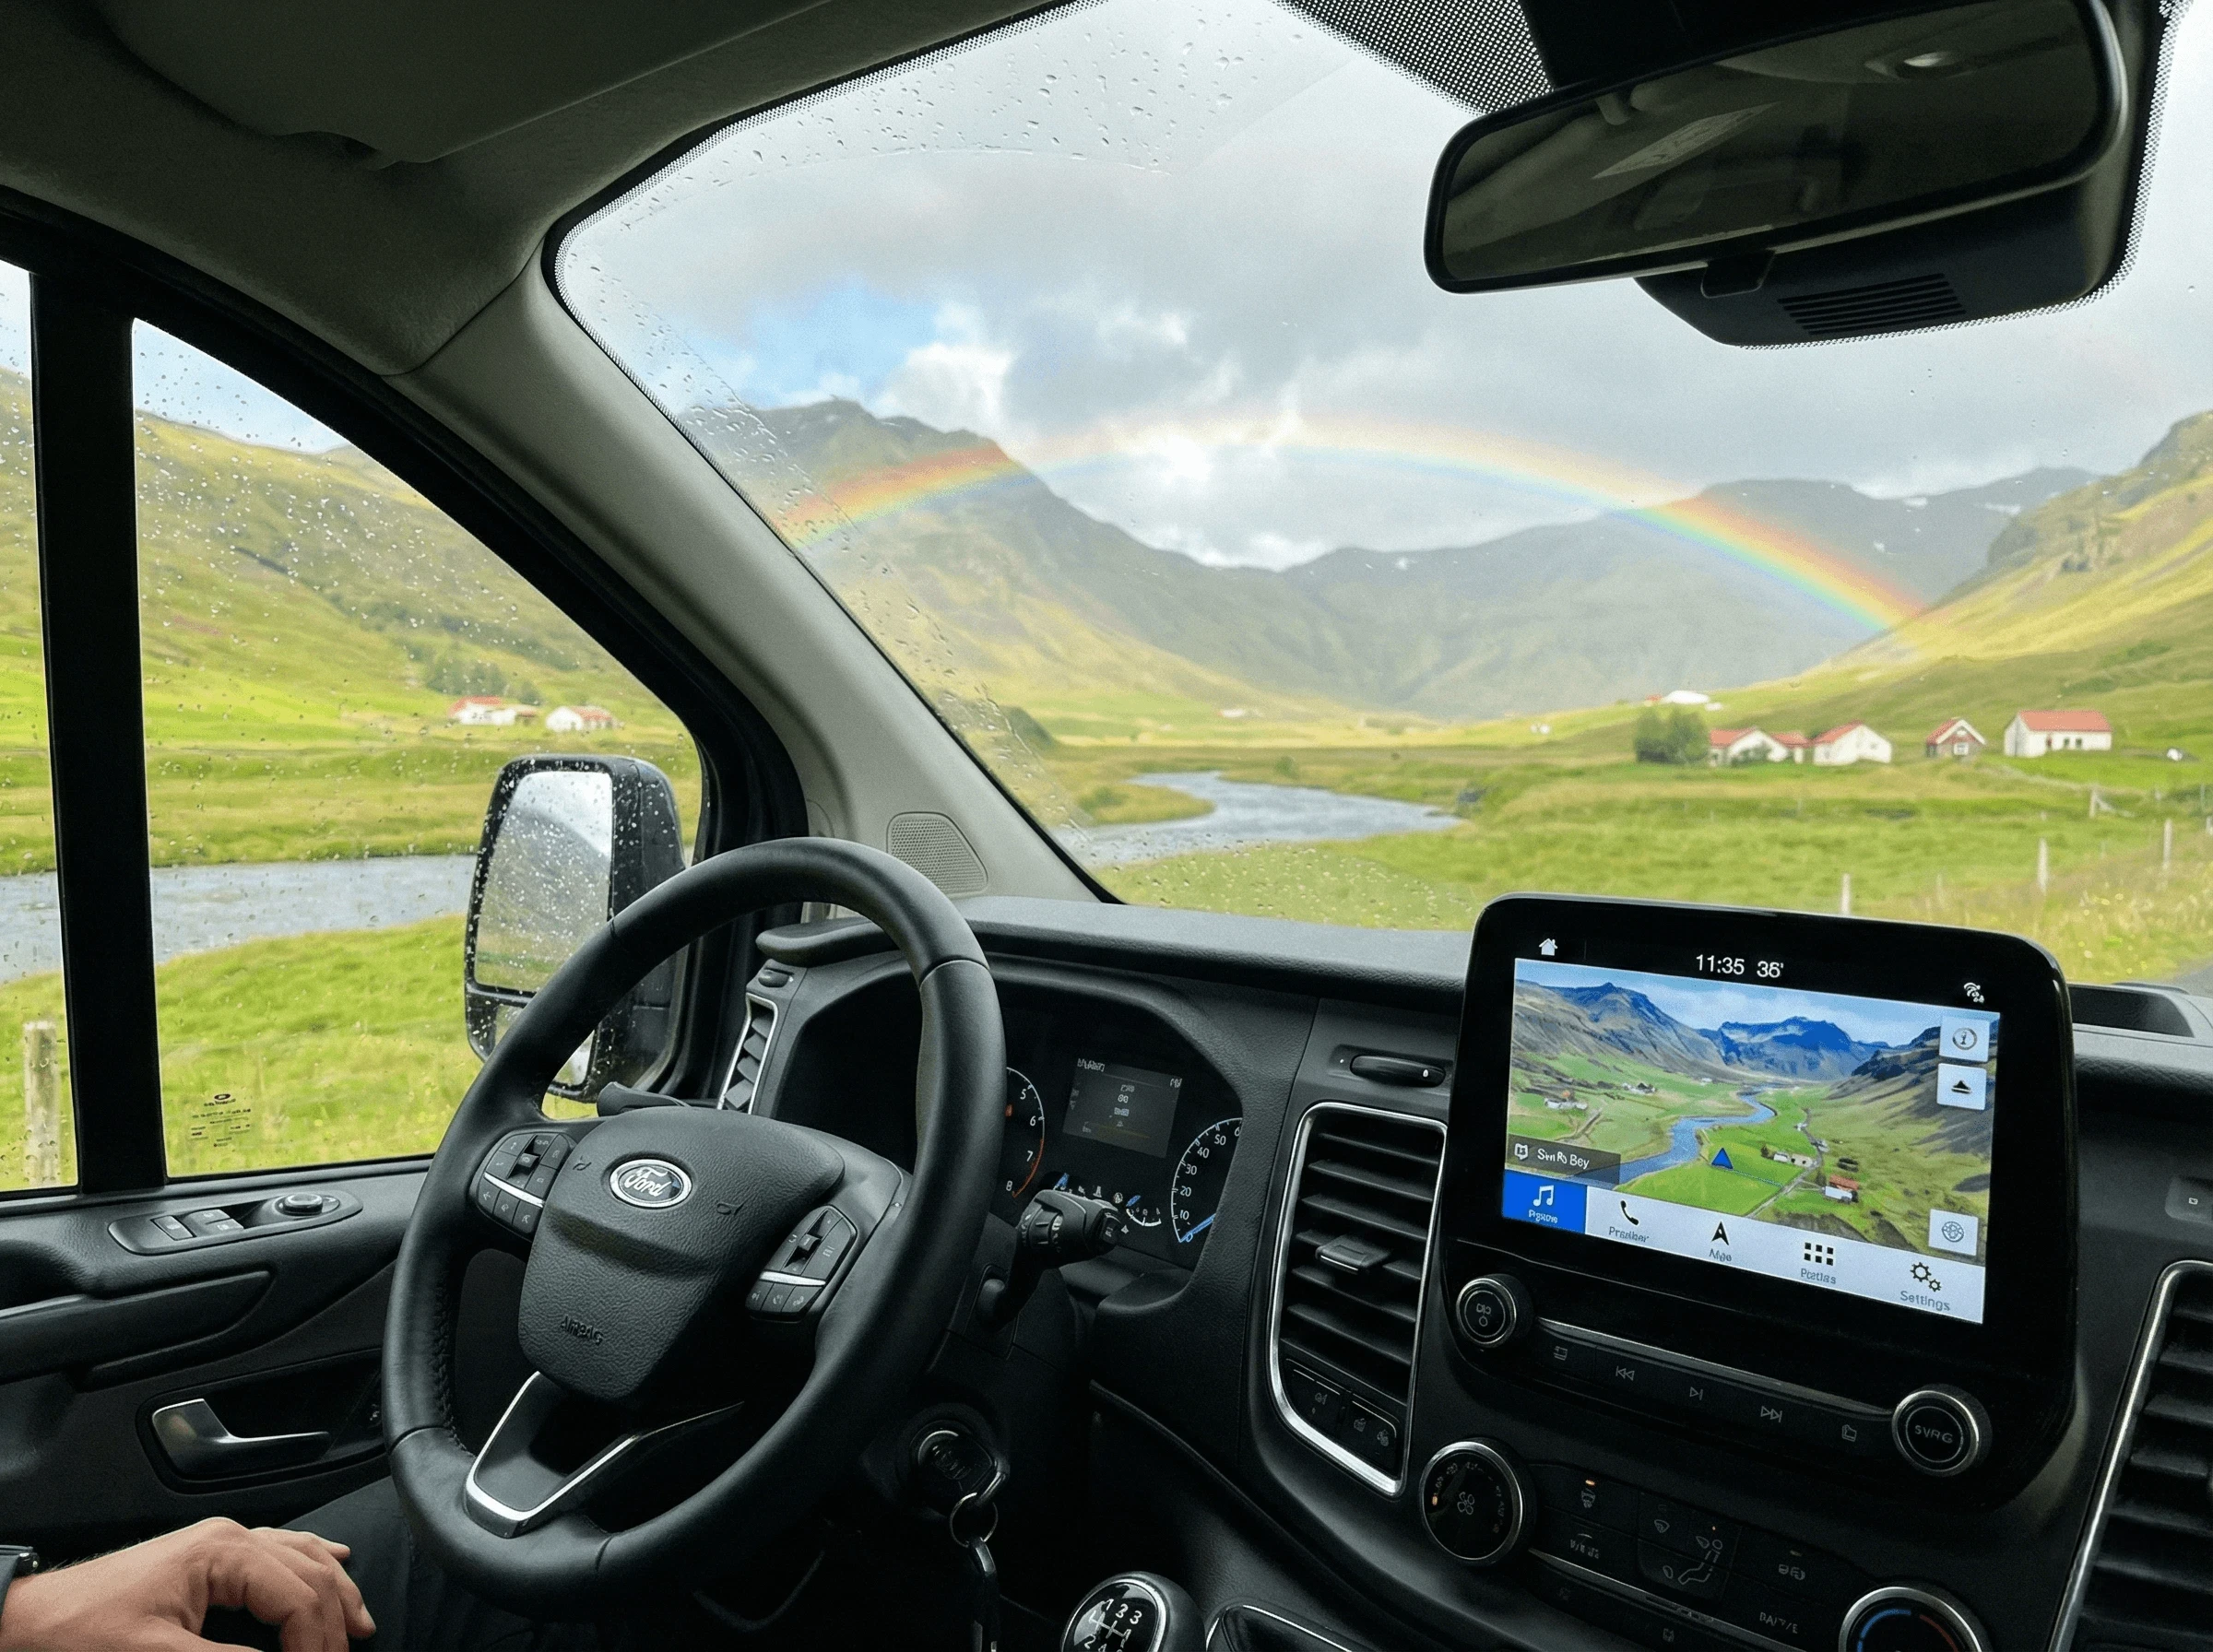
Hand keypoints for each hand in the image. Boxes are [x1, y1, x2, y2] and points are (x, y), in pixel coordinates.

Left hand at [0, 1519, 374, 1651]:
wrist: (29, 1619)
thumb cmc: (83, 1632)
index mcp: (223, 1553)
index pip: (298, 1596)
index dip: (319, 1642)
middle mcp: (231, 1538)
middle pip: (310, 1573)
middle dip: (335, 1620)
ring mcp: (221, 1543)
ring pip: (303, 1556)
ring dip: (335, 1590)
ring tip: (360, 1624)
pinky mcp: (209, 1555)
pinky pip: (280, 1550)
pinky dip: (312, 1561)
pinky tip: (333, 1561)